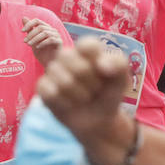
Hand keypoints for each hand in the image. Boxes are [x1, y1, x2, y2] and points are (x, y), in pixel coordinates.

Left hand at [22, 17, 62, 66]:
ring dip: (35, 38)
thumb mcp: (32, 40)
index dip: (29, 24)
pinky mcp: (60, 42)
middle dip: (31, 34)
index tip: (22, 31)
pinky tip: (37, 47)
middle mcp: (52, 30)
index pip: (37, 21)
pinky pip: (51, 39)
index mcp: (46, 28)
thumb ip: (29, 30)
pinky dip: (43, 42)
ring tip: (29, 45)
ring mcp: (57, 35)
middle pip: (40, 27)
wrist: (48, 64)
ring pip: (45, 33)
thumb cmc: (41, 52)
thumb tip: (23, 17)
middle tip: (25, 41)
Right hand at [36, 37, 130, 151]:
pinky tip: (70, 105)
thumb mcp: (121, 79)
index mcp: (86, 51)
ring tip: (84, 98)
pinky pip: (50, 92)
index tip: (106, 73)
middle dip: (88, 80)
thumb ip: (119, 64)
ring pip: (62, 79)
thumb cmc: (107, 94)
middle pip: (69, 57)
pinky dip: (64, 103)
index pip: (87, 44)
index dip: (96, 60)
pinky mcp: (43, 88)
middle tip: (95, 89)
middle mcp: (67, 57)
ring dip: (79, 95)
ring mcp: (53, 71)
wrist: (98, 120)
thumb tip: (102, 64)